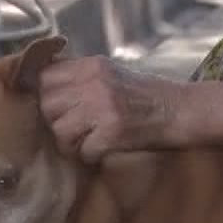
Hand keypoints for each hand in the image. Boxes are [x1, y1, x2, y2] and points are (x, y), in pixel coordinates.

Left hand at [38, 56, 177, 162]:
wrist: (182, 110)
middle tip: (76, 128)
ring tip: (88, 141)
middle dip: (56, 121)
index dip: (43, 96)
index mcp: (92, 66)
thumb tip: (40, 86)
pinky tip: (104, 149)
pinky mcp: (114, 131)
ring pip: (60, 131)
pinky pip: (83, 151)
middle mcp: (95, 82)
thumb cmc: (147, 95)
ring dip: (72, 143)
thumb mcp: (112, 73)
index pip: (44, 78)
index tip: (55, 108)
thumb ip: (79, 76)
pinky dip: (91, 156)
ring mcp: (104, 106)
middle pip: (47, 105)